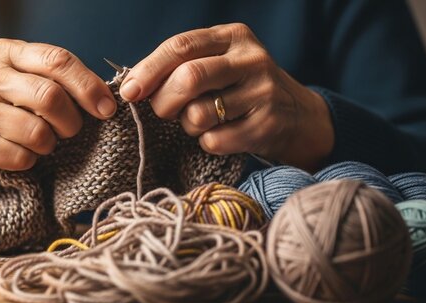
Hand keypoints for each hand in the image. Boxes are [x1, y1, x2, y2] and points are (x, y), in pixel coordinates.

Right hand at [0, 39, 116, 186]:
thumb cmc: (5, 103)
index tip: (107, 109)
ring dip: (50, 144)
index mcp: (7, 52)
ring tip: (43, 142)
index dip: (88, 86)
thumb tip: (105, 100)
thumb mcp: (25, 78)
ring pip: (37, 132)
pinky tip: (22, 153)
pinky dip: (30, 160)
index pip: (57, 61)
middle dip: (72, 121)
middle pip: (49, 97)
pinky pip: (20, 157)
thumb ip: (58, 80)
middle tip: (72, 130)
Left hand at [119, 23, 333, 170]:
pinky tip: (218, 136)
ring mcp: (263, 92)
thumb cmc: (240, 89)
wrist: (297, 116)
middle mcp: (251, 59)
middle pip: (188, 78)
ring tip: (198, 122)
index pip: (181, 46)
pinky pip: (215, 141)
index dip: (149, 70)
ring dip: (187, 125)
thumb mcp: (218, 63)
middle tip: (163, 112)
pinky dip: (206, 143)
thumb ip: (180, 66)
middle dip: (163, 101)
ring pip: (199, 114)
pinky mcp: (268, 125)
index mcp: (232, 36)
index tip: (128, 92)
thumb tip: (131, 86)